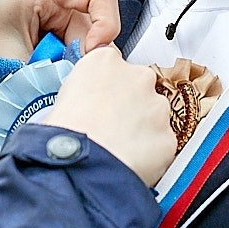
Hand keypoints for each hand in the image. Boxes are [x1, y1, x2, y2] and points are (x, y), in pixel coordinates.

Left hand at [0, 0, 120, 72]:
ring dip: (73, 63)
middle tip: (59, 77)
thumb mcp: (9, 57)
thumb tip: (72, 91)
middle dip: (82, 57)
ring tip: (46, 73)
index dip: (106, 25)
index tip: (88, 53)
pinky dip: (68, 63)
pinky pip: (78, 47)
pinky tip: (48, 70)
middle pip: (97, 27)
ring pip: (90, 42)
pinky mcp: (62, 28)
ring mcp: (64, 11)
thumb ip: (44, 74)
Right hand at [44, 47, 178, 185]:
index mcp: (105, 62)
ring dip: (141, 128)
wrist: (82, 166)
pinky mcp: (168, 136)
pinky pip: (160, 143)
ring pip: (154, 115)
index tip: (102, 98)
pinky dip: (149, 152)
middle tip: (110, 126)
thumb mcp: (60, 98)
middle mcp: (137, 77)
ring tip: (118, 147)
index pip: (112, 64)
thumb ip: (82, 91)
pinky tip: (130, 160)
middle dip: (129, 105)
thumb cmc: (64, 135)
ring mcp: (157, 106)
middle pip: (139, 86)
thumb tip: (84, 103)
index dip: (107, 86)